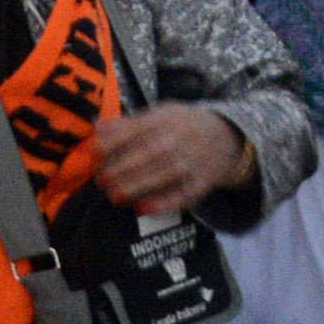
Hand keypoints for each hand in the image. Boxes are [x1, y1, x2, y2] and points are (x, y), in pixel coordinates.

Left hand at [88, 104, 257, 219]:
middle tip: (101, 180)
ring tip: (114, 197)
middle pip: (150, 153)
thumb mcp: (160, 114)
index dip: (114, 140)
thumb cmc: (182, 125)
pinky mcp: (203, 182)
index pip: (138, 129)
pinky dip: (164, 203)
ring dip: (137, 187)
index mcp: (167, 119)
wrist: (228, 136)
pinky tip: (142, 209)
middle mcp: (181, 139)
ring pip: (164, 175)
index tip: (94, 152)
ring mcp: (194, 161)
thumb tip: (95, 127)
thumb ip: (127, 122)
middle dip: (122, 168)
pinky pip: (184, 195)